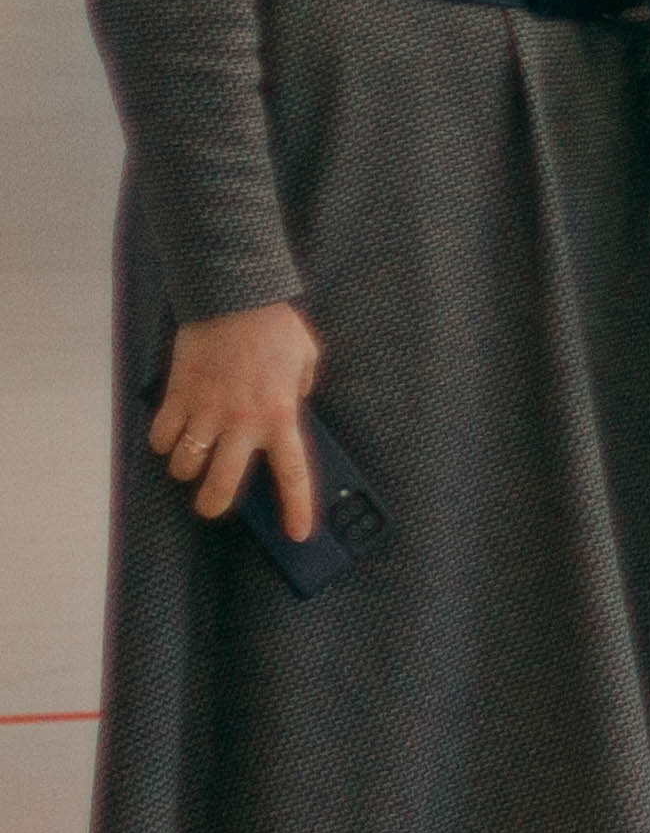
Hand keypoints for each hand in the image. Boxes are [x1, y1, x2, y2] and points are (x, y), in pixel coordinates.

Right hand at [147, 303, 319, 533]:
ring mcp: (206, 413)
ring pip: (184, 466)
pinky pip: (160, 437)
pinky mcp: (177, 398)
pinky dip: (162, 441)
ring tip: (191, 458)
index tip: (297, 533)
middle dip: (214, 504)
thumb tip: (290, 407)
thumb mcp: (306, 360)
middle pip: (221, 486)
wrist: (234, 298)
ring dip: (185, 469)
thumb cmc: (275, 327)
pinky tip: (172, 432)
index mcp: (280, 415)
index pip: (292, 473)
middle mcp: (242, 423)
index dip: (296, 507)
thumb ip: (299, 391)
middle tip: (212, 505)